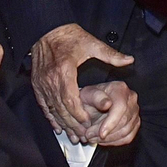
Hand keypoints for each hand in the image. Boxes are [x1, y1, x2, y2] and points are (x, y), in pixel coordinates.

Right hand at [31, 24, 134, 143]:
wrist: (47, 30)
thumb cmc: (70, 37)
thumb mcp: (91, 44)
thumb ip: (110, 55)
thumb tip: (129, 60)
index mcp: (64, 71)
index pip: (71, 99)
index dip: (79, 114)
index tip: (88, 123)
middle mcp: (51, 80)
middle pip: (62, 109)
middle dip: (73, 124)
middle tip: (83, 136)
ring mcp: (42, 84)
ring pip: (52, 110)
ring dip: (63, 124)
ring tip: (73, 136)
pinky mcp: (37, 85)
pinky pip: (43, 106)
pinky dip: (50, 117)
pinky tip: (58, 127)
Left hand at [79, 82, 139, 145]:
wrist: (91, 104)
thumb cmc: (89, 98)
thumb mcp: (87, 94)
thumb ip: (96, 98)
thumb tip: (107, 104)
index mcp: (120, 89)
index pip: (121, 107)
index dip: (111, 123)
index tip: (100, 133)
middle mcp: (130, 98)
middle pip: (124, 121)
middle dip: (106, 133)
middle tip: (89, 135)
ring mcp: (134, 111)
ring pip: (126, 131)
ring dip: (108, 138)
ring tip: (93, 137)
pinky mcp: (134, 123)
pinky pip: (127, 137)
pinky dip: (113, 141)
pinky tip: (103, 140)